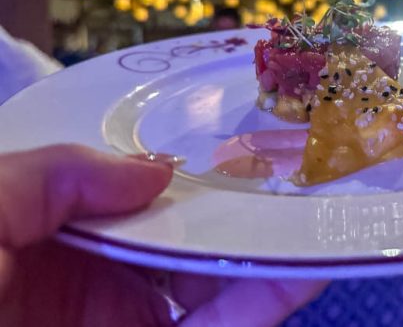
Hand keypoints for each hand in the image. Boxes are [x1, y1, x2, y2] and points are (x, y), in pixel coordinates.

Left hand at [0, 144, 325, 325]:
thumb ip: (55, 175)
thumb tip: (159, 170)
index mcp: (52, 234)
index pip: (130, 190)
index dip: (179, 162)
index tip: (230, 133)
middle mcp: (97, 278)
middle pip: (183, 233)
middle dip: (237, 200)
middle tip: (291, 166)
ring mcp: (130, 323)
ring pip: (213, 286)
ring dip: (264, 248)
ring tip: (313, 206)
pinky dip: (263, 303)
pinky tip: (301, 265)